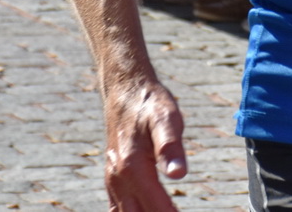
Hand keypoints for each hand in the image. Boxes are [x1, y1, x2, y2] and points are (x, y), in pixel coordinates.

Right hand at [100, 74, 187, 211]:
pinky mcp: (112, 179)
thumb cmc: (150, 104)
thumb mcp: (166, 117)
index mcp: (133, 167)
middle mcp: (119, 178)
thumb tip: (179, 174)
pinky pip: (117, 209)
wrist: (125, 91)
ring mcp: (113, 180)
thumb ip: (171, 146)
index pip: (156, 208)